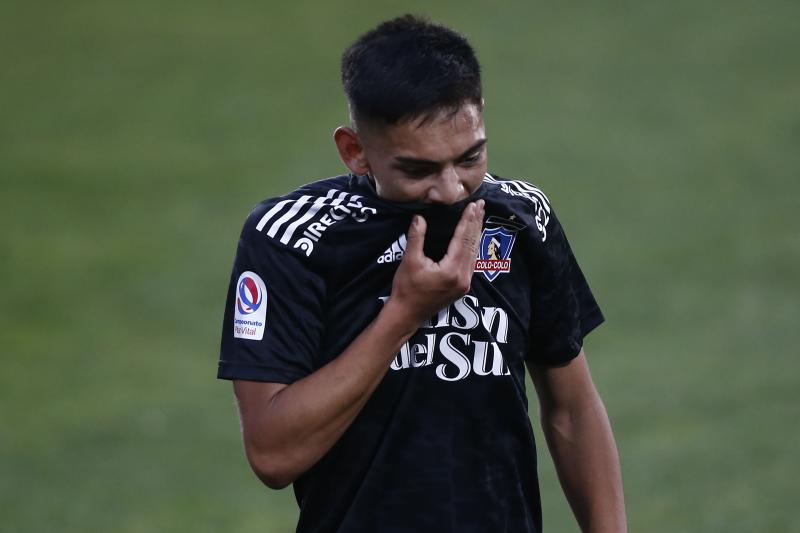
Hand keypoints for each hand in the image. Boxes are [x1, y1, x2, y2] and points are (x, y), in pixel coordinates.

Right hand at [387, 200, 484, 326]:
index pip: (463, 239)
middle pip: (472, 244)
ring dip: (476, 234)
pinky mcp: (462, 287)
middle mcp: (463, 277)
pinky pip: (471, 262)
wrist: (406, 314)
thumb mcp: (409, 261)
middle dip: (476, 224)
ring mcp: (464, 283)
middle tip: (482, 205)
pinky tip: (473, 238)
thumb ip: (416, 238)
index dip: (468, 221)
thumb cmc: (406, 288)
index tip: (473, 205)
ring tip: (479, 217)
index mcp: (452, 270)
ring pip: (474, 253)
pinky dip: (473, 246)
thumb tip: (420, 217)